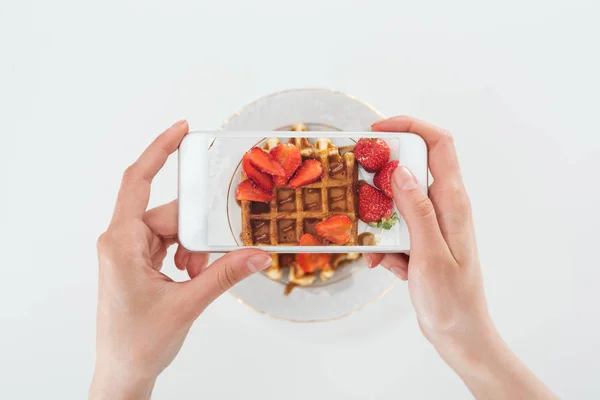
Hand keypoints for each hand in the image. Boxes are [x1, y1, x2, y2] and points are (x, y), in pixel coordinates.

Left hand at [90, 121, 271, 399]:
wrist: (123, 371)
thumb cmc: (137, 342)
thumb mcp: (187, 304)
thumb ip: (224, 274)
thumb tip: (257, 254)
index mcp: (121, 242)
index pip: (138, 182)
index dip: (158, 150)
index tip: (180, 129)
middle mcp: (122, 240)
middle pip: (169, 214)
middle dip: (194, 235)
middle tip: (204, 264)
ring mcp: (130, 251)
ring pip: (172, 230)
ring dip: (191, 250)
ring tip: (194, 279)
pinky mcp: (138, 261)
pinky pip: (169, 244)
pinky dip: (186, 256)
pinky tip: (190, 277)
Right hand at [367, 116, 556, 398]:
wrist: (458, 334)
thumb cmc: (451, 299)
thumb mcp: (429, 254)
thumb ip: (416, 210)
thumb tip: (400, 171)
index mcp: (453, 201)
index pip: (438, 143)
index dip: (410, 126)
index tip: (377, 131)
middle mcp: (444, 206)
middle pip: (411, 169)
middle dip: (381, 179)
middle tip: (359, 190)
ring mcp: (431, 223)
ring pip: (396, 203)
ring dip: (379, 221)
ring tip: (374, 248)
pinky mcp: (421, 241)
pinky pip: (395, 229)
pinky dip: (383, 244)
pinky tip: (382, 264)